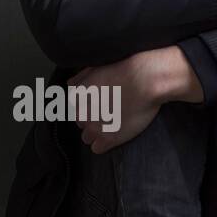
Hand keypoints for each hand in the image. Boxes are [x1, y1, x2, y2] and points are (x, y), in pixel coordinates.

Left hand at [69, 46, 202, 153]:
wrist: (146, 81)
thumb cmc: (123, 71)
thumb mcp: (96, 68)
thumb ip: (80, 78)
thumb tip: (70, 85)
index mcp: (77, 97)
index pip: (75, 109)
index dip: (88, 107)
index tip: (100, 104)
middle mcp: (82, 113)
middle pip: (81, 123)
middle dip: (92, 119)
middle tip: (109, 113)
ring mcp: (94, 128)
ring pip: (86, 138)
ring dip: (96, 133)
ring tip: (112, 126)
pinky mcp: (108, 139)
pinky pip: (96, 148)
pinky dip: (103, 144)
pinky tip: (113, 136)